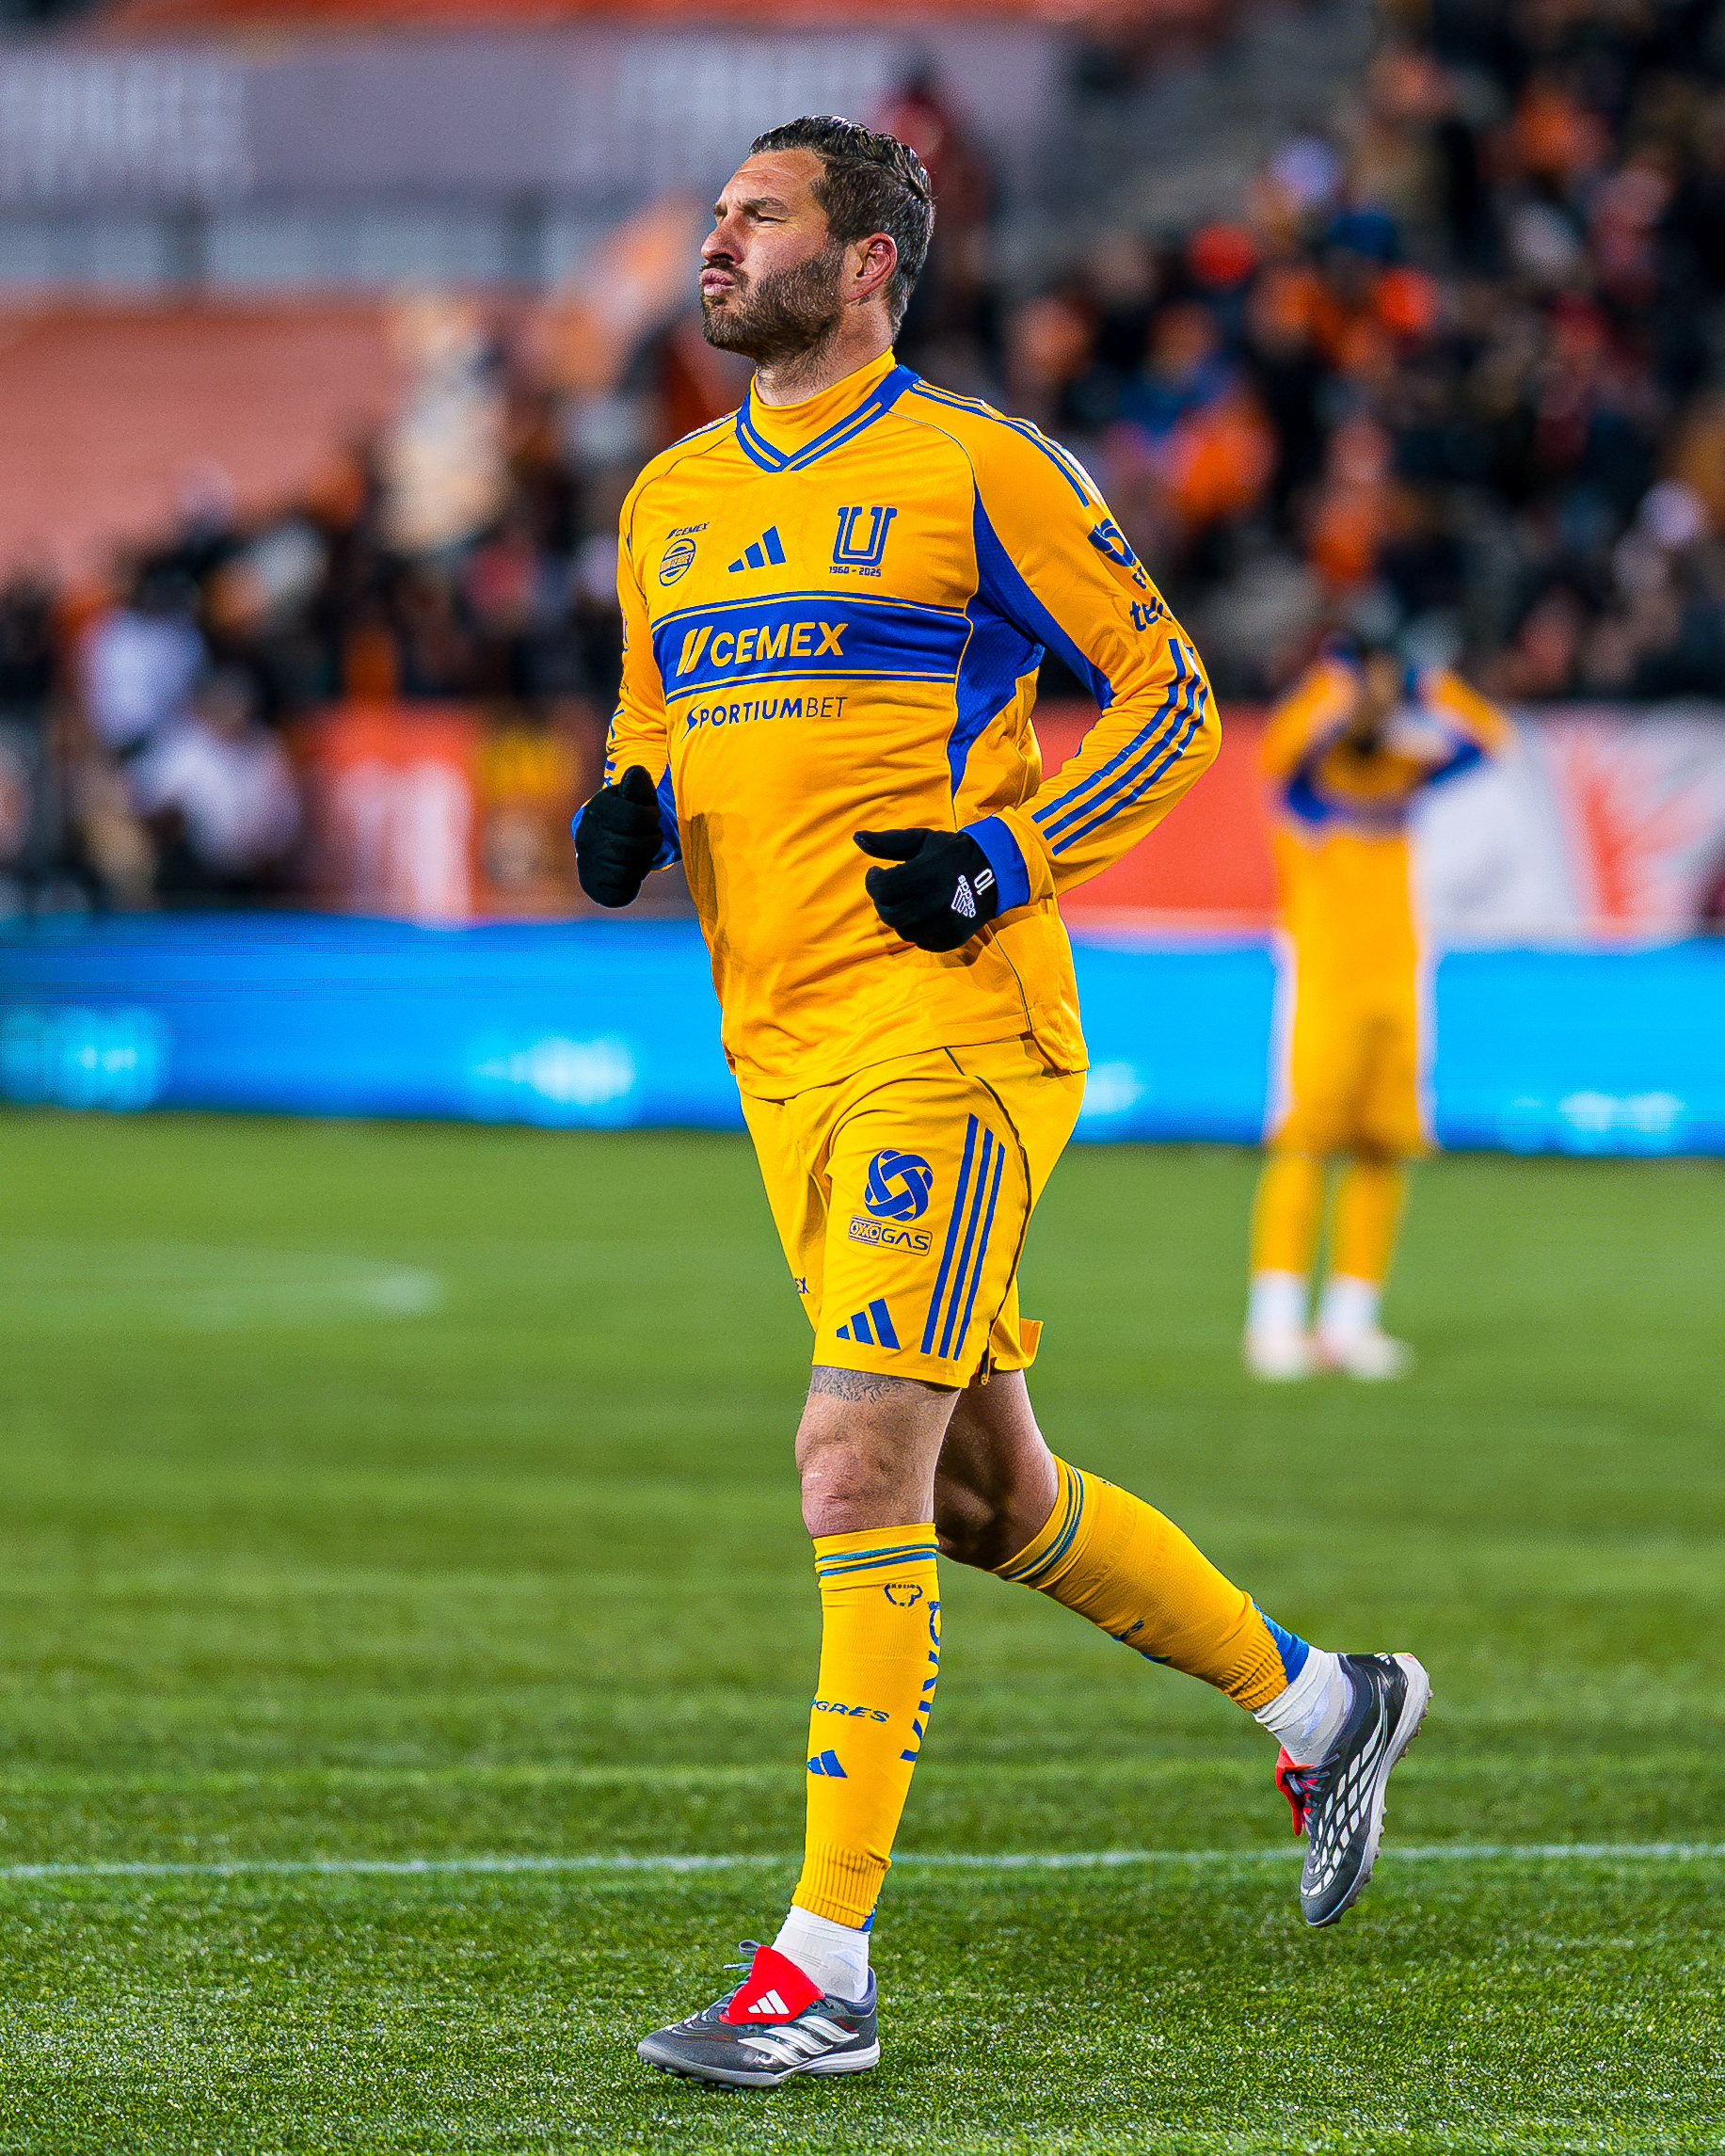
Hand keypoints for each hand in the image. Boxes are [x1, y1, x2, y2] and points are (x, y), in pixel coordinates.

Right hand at [575, 766, 662, 907]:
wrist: (605, 838)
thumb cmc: (629, 814)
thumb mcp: (636, 796)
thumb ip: (639, 785)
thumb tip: (637, 771)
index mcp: (598, 808)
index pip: (636, 818)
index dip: (652, 819)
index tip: (651, 817)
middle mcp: (586, 835)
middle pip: (634, 848)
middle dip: (651, 843)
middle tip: (651, 838)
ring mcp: (586, 861)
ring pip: (628, 872)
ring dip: (643, 864)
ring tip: (641, 854)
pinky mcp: (591, 884)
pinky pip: (618, 893)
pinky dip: (631, 885)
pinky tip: (631, 872)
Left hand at [854, 827, 998, 951]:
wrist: (995, 870)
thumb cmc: (952, 852)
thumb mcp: (921, 840)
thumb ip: (888, 842)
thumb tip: (856, 838)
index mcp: (924, 874)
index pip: (881, 888)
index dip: (872, 881)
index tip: (877, 873)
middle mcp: (934, 901)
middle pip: (889, 914)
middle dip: (883, 902)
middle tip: (890, 891)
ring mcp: (945, 923)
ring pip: (904, 932)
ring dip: (900, 918)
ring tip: (908, 903)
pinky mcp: (953, 937)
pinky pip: (923, 942)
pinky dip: (919, 931)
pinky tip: (924, 915)